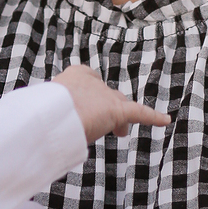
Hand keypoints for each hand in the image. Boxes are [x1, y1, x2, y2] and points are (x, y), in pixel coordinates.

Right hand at [54, 64, 169, 141]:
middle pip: (107, 96)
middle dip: (105, 109)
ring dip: (119, 120)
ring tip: (119, 133)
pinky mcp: (117, 110)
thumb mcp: (47, 110)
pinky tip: (165, 120)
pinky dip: (153, 117)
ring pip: (120, 107)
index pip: (89, 82)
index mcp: (74, 76)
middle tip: (97, 122)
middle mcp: (93, 81)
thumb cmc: (42, 116)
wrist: (51, 115)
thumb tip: (48, 132)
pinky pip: (139, 113)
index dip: (90, 97)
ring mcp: (106, 95)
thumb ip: (56, 114)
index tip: (86, 106)